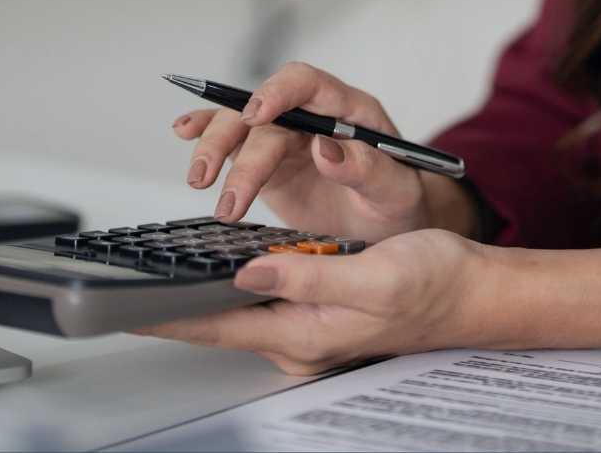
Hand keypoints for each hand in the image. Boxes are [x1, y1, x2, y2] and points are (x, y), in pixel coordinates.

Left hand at [134, 228, 487, 373]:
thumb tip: (249, 273)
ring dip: (206, 288)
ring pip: (240, 306)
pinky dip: (239, 278)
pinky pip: (265, 295)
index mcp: (306, 334)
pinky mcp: (319, 308)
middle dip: (177, 301)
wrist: (477, 292)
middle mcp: (300, 336)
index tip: (123, 309)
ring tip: (163, 269)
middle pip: (220, 321)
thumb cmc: (437, 284)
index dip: (167, 317)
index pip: (218, 327)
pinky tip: (223, 264)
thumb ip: (308, 274)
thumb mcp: (373, 273)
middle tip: (131, 280)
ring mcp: (309, 325)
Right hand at [177, 61, 465, 241]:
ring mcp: (287, 138)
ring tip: (199, 183)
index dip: (280, 92)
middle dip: (237, 146)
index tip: (258, 114)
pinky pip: (232, 141)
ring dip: (214, 148)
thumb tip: (327, 148)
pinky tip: (184, 133)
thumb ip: (368, 170)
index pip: (309, 85)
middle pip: (264, 114)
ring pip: (240, 126)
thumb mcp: (397, 193)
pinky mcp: (267, 161)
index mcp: (349, 112)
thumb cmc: (402, 204)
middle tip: (217, 185)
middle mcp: (312, 117)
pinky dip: (206, 134)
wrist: (392, 230)